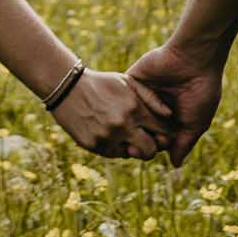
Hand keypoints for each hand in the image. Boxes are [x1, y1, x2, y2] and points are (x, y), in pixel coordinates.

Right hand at [51, 65, 167, 158]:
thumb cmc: (103, 83)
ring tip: (126, 134)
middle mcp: (123, 125)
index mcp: (135, 109)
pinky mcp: (94, 146)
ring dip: (132, 147)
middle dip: (153, 147)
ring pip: (131, 154)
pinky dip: (115, 147)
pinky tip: (110, 133)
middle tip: (148, 141)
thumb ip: (151, 97)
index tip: (163, 133)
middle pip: (151, 151)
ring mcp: (108, 137)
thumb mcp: (128, 82)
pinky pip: (113, 154)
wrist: (68, 88)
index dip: (166, 135)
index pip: (162, 131)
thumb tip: (170, 115)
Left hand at [125, 38, 225, 165]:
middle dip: (137, 140)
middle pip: (139, 130)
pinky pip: (124, 97)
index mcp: (170, 119)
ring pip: (128, 116)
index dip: (152, 147)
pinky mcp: (133, 81)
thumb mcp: (196, 122)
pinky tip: (132, 113)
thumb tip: (175, 165)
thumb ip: (184, 143)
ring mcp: (143, 94)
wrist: (195, 58)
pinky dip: (130, 105)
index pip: (155, 139)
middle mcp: (155, 108)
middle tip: (135, 147)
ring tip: (132, 134)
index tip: (152, 151)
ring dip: (130, 126)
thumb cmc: (201, 91)